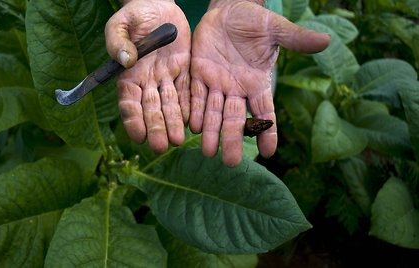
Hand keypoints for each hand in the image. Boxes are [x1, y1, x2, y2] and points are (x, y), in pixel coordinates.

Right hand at [105, 0, 190, 152]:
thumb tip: (125, 61)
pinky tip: (192, 122)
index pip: (129, 102)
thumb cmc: (135, 14)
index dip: (133, 120)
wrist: (158, 5)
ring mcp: (166, 77)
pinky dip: (188, 107)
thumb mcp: (121, 23)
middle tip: (162, 147)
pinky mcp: (184, 71)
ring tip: (178, 141)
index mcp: (128, 74)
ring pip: (170, 105)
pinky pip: (187, 92)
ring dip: (173, 123)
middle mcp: (147, 81)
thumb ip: (118, 41)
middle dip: (156, 128)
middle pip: (151, 109)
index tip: (138, 136)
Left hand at [189, 0, 329, 166]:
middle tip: (230, 162)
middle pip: (236, 119)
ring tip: (208, 152)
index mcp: (257, 82)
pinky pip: (195, 94)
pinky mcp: (199, 73)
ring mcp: (217, 82)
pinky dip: (194, 110)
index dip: (268, 132)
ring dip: (211, 132)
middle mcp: (237, 88)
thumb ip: (296, 38)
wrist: (229, 9)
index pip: (265, 113)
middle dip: (233, 140)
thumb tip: (326, 41)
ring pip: (213, 112)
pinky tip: (192, 127)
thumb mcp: (275, 28)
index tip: (269, 152)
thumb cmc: (254, 20)